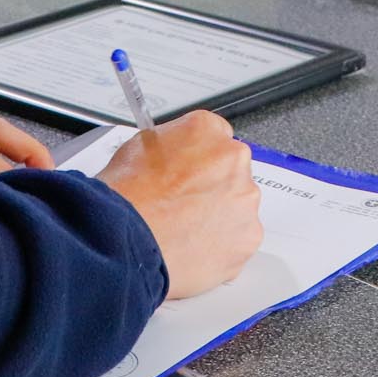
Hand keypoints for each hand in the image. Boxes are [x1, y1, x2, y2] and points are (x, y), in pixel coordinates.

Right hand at [95, 110, 261, 299]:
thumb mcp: (138, 147)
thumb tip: (170, 150)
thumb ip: (169, 144)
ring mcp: (244, 200)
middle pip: (230, 171)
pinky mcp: (248, 236)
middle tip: (182, 204)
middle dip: (210, 187)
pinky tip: (193, 246)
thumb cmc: (128, 197)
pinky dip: (221, 244)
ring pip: (236, 206)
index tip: (190, 170)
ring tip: (184, 229)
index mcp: (207, 131)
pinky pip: (238, 238)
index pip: (214, 136)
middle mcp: (234, 160)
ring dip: (218, 215)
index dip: (198, 157)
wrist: (129, 241)